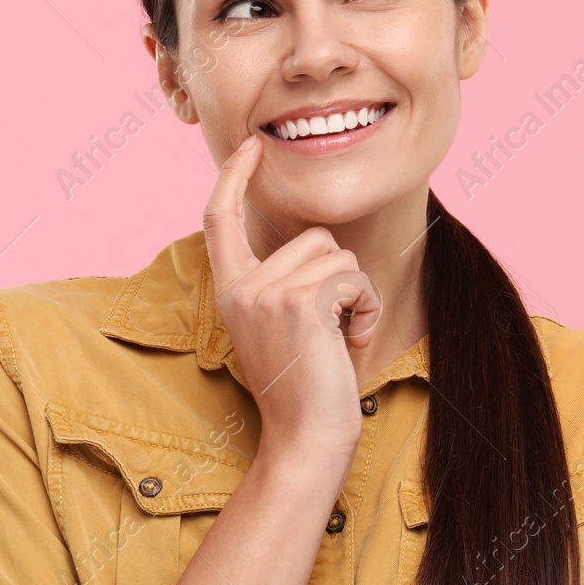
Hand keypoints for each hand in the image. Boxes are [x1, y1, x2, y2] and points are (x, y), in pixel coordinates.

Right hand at [202, 134, 381, 460]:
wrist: (306, 438)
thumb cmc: (307, 386)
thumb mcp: (283, 326)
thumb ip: (286, 284)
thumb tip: (320, 244)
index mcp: (231, 290)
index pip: (219, 219)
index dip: (234, 177)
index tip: (251, 146)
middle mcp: (241, 287)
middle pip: (314, 236)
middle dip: (340, 276)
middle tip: (329, 329)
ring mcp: (265, 291)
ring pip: (338, 255)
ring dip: (355, 294)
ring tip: (337, 338)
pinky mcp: (298, 300)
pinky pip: (353, 276)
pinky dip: (364, 307)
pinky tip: (347, 341)